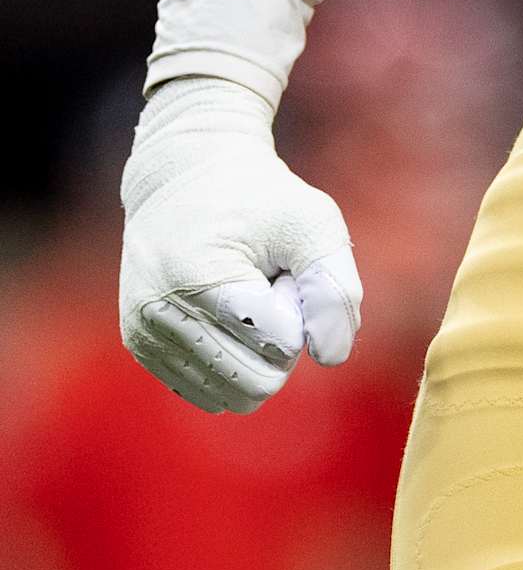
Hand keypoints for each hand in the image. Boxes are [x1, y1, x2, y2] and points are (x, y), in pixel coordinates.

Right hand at [120, 76, 361, 414]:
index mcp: (201, 280)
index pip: (281, 344)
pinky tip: (219, 307)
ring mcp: (145, 336)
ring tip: (240, 292)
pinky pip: (209, 393)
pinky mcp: (142, 347)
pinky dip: (229, 356)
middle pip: (258, 382)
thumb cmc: (258, 197)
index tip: (277, 262)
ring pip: (234, 396)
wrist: (183, 173)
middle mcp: (161, 316)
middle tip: (264, 281)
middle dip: (278, 335)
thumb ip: (333, 289)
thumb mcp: (312, 221)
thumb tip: (331, 358)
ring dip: (253, 348)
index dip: (295, 302)